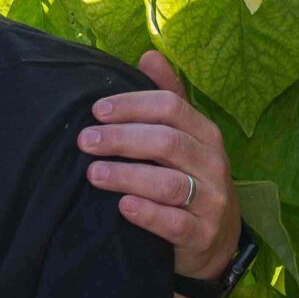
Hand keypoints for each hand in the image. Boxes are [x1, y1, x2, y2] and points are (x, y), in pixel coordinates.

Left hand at [78, 52, 241, 282]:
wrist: (214, 243)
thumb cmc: (189, 181)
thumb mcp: (184, 139)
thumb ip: (167, 99)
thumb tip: (149, 54)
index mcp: (205, 135)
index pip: (172, 108)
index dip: (132, 106)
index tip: (95, 110)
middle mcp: (213, 164)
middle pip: (167, 142)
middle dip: (122, 139)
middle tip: (84, 141)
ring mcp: (211, 201)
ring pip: (169, 183)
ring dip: (127, 176)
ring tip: (93, 173)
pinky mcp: (202, 235)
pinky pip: (175, 223)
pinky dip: (147, 214)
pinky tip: (122, 206)